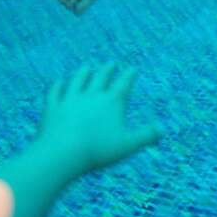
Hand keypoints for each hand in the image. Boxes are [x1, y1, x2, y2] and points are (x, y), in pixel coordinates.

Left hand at [33, 64, 161, 179]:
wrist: (62, 152)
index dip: (129, 75)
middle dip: (108, 70)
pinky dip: (58, 86)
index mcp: (112, 102)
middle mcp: (91, 95)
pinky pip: (56, 92)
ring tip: (87, 68)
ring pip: (78, 80)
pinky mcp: (53, 107)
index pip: (123, 83)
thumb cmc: (98, 150)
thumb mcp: (128, 145)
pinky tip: (59, 83)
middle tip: (112, 64)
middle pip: (101, 77)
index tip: (132, 69)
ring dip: (83, 73)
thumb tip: (162, 130)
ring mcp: (70, 99)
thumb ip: (146, 136)